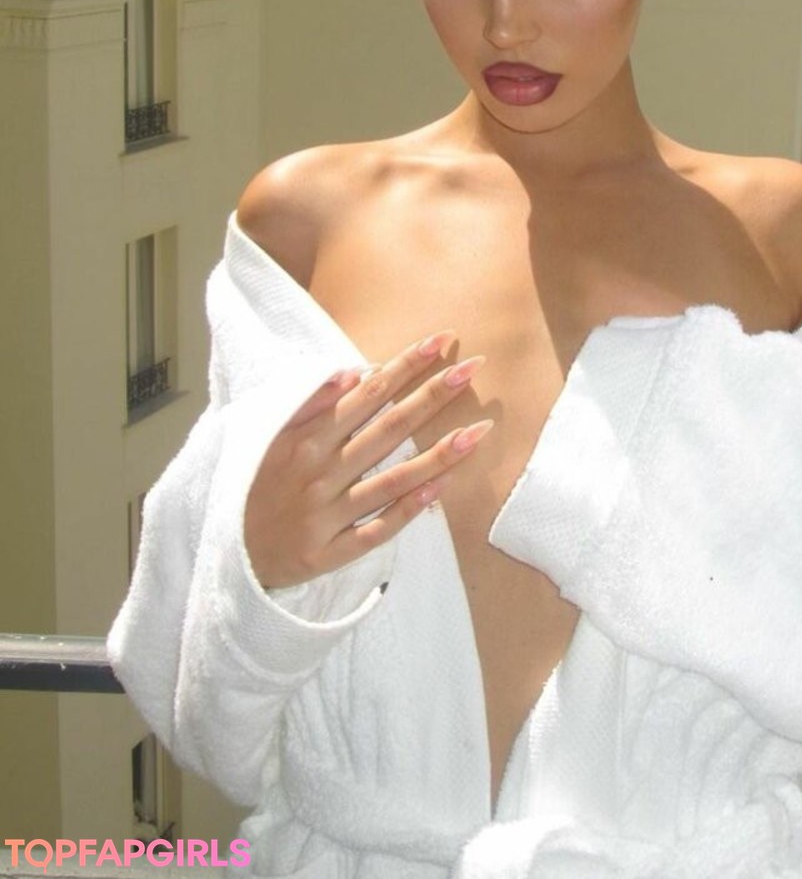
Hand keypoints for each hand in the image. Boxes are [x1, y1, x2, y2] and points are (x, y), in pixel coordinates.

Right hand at [244, 333, 489, 588]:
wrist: (228, 554)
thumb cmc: (257, 487)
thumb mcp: (271, 437)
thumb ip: (311, 404)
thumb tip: (353, 373)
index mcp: (306, 439)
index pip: (368, 394)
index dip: (406, 365)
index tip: (442, 340)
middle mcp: (321, 473)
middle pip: (388, 428)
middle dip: (432, 395)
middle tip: (472, 369)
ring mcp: (328, 514)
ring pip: (392, 480)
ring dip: (438, 454)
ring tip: (479, 431)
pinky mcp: (331, 552)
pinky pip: (378, 530)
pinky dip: (409, 509)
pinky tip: (442, 489)